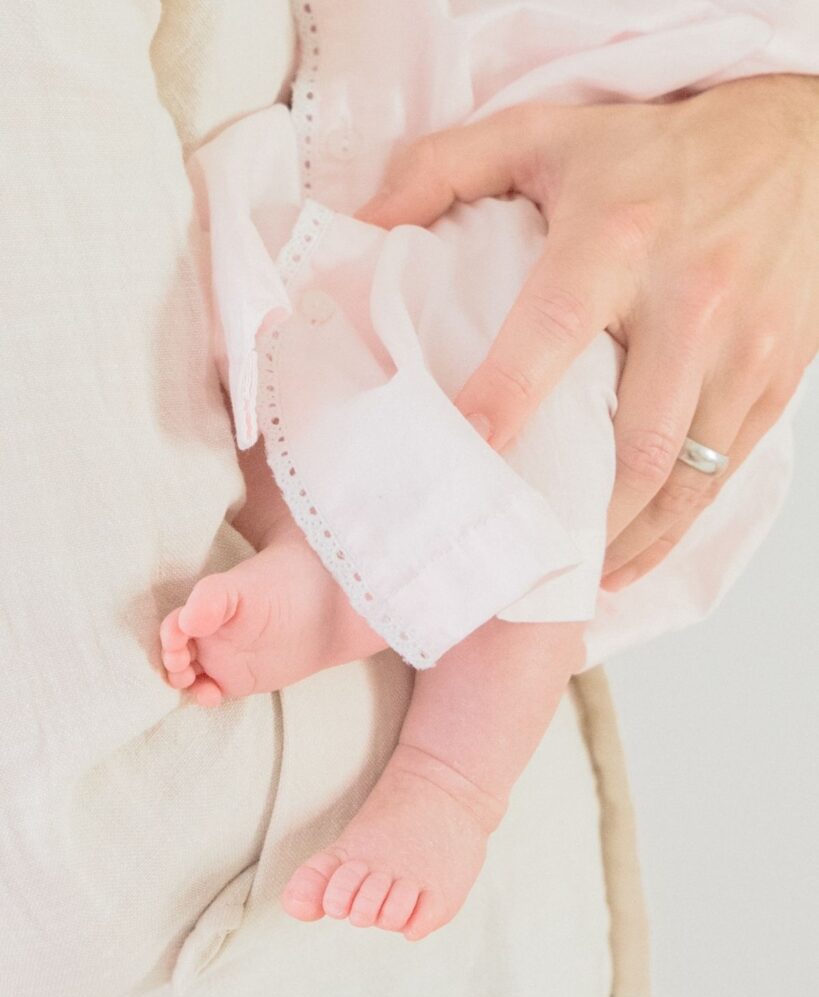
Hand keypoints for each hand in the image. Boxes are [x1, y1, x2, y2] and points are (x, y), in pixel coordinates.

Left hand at [357, 74, 818, 589]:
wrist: (793, 146)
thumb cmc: (655, 151)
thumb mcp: (542, 135)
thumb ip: (443, 170)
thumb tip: (362, 222)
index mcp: (618, 239)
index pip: (552, 329)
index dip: (505, 398)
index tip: (466, 458)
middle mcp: (690, 300)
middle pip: (635, 441)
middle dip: (577, 517)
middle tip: (515, 555)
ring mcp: (742, 348)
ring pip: (684, 476)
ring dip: (626, 540)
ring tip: (573, 575)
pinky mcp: (775, 377)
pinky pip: (723, 473)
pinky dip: (675, 527)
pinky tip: (633, 553)